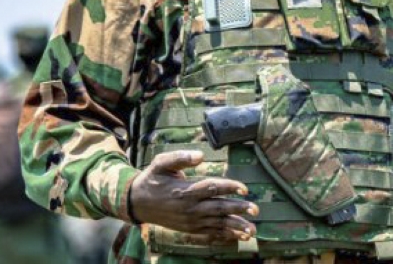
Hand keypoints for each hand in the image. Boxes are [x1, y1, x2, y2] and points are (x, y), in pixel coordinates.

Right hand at [129, 150, 257, 242]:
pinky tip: (239, 236)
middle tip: (255, 210)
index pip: (212, 188)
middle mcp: (190, 207)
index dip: (230, 187)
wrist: (137, 202)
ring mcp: (191, 220)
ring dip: (235, 226)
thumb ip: (180, 157)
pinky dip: (225, 235)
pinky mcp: (190, 228)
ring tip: (252, 229)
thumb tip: (200, 155)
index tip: (244, 188)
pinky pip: (210, 232)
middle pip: (218, 208)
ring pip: (217, 223)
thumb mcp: (161, 163)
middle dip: (238, 209)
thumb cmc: (152, 178)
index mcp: (186, 190)